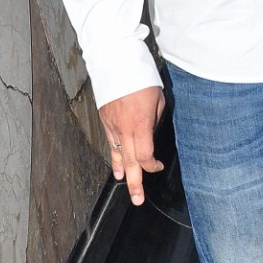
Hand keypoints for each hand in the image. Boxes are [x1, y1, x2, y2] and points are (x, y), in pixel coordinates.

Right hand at [100, 85, 165, 204]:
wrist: (117, 63)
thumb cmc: (141, 79)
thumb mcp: (158, 100)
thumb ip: (154, 120)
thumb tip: (151, 132)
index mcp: (140, 125)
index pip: (145, 156)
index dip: (152, 165)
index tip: (158, 165)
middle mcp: (124, 129)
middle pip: (130, 162)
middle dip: (135, 183)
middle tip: (138, 199)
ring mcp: (111, 126)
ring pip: (117, 155)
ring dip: (122, 172)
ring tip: (126, 186)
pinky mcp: (104, 120)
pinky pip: (110, 143)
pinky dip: (114, 157)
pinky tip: (116, 167)